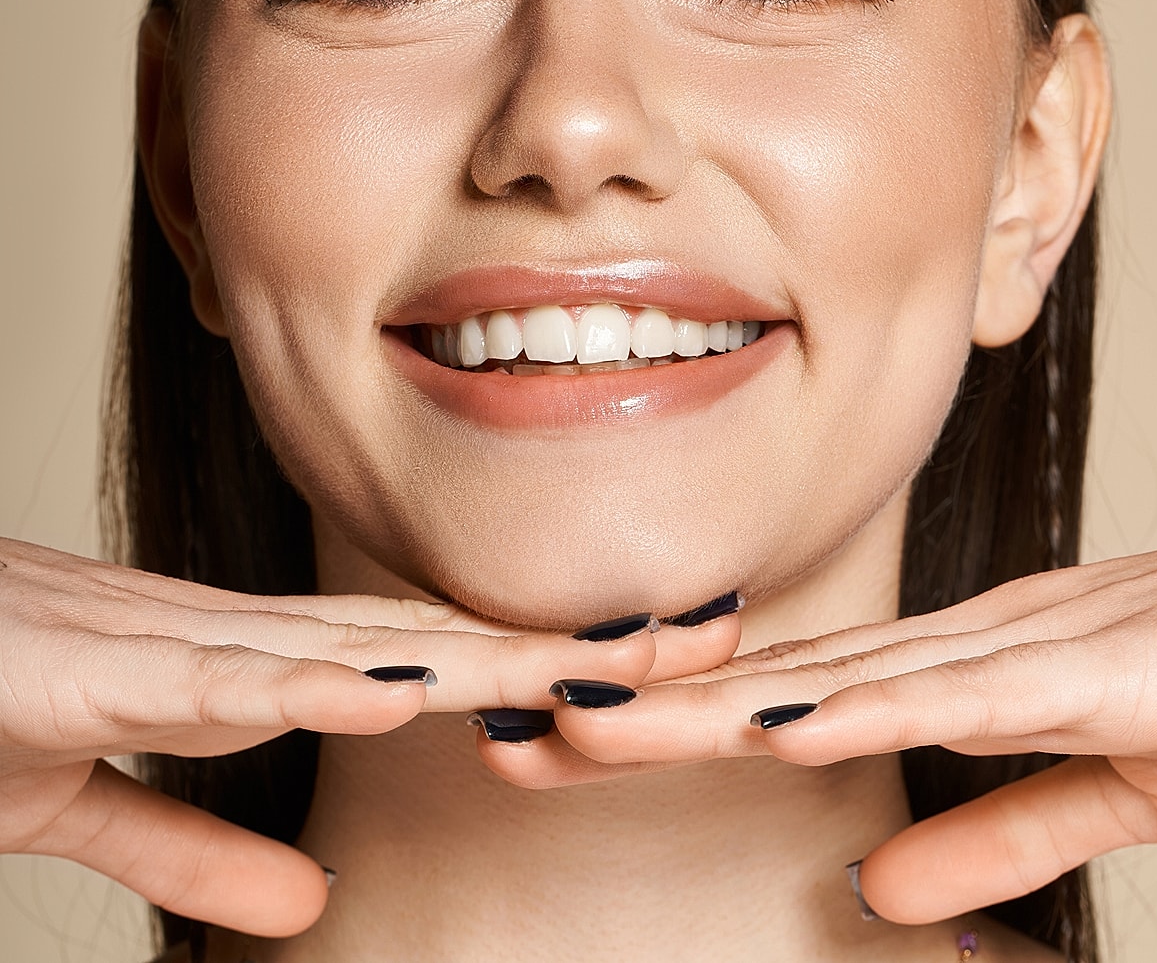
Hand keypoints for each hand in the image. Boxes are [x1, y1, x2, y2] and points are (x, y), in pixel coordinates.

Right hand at [0, 539, 738, 935]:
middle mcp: (224, 641)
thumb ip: (196, 842)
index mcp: (237, 666)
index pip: (410, 658)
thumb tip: (306, 897)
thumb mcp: (98, 805)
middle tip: (696, 635)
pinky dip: (305, 684)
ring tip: (600, 659)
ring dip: (479, 656)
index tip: (638, 667)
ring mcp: (159, 650)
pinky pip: (208, 683)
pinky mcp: (82, 677)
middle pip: (418, 640)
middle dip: (557, 645)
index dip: (527, 663)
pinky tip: (396, 687)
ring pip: (346, 648)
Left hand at [482, 543, 1156, 924]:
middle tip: (517, 725)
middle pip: (779, 682)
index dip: (675, 717)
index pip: (790, 695)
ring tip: (589, 721)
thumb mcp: (1095, 790)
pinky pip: (963, 700)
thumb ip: (996, 836)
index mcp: (957, 671)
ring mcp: (1022, 652)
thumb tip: (879, 887)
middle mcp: (962, 647)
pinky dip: (866, 712)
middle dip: (646, 709)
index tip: (569, 737)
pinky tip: (776, 725)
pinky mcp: (1094, 674)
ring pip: (837, 682)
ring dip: (709, 706)